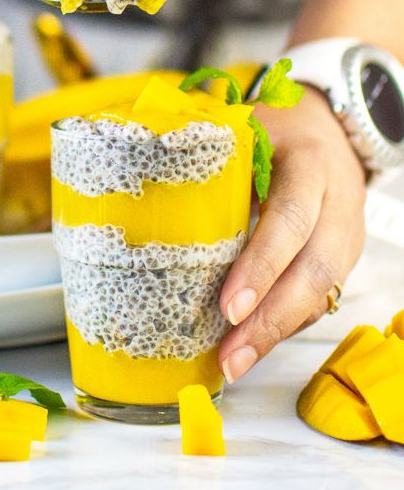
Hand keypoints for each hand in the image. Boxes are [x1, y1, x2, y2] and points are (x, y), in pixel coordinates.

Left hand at [217, 87, 366, 382]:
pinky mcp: (343, 258)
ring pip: (322, 292)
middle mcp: (337, 203)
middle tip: (231, 354)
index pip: (291, 219)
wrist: (328, 127)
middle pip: (314, 269)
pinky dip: (286, 325)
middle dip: (270, 318)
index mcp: (309, 164)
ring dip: (277, 332)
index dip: (263, 264)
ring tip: (235, 362)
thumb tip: (143, 186)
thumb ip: (209, 157)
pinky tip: (253, 345)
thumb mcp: (245, 128)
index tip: (229, 305)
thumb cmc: (274, 129)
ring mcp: (346, 234)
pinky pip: (320, 299)